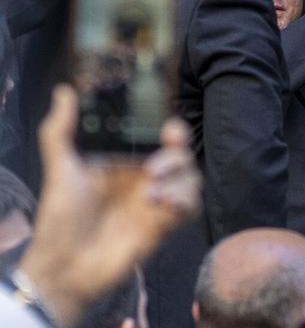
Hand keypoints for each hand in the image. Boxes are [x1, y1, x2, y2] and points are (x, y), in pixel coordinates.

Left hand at [19, 86, 200, 327]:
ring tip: (153, 192)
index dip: (172, 130)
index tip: (169, 128)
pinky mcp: (165, 225)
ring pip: (192, 178)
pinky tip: (161, 205)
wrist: (65, 266)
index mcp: (125, 162)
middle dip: (178, 154)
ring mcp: (157, 202)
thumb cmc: (60, 217)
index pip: (159, 138)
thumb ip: (61, 129)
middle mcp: (145, 179)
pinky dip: (184, 201)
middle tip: (157, 163)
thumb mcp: (61, 168)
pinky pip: (191, 207)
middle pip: (182, 155)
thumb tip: (64, 91)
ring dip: (180, 180)